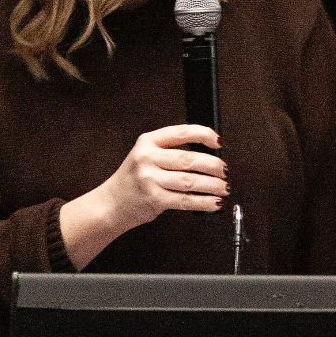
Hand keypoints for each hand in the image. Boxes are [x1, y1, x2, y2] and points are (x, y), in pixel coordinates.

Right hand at [59, 125, 227, 266]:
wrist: (111, 203)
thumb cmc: (132, 180)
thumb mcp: (145, 156)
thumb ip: (169, 152)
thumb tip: (207, 156)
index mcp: (147, 142)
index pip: (180, 133)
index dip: (203, 135)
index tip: (218, 142)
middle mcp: (147, 158)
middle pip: (189, 159)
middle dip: (213, 166)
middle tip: (224, 170)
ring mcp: (150, 179)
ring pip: (190, 181)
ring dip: (212, 185)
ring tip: (224, 187)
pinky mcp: (154, 199)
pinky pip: (185, 201)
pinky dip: (204, 202)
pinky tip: (214, 202)